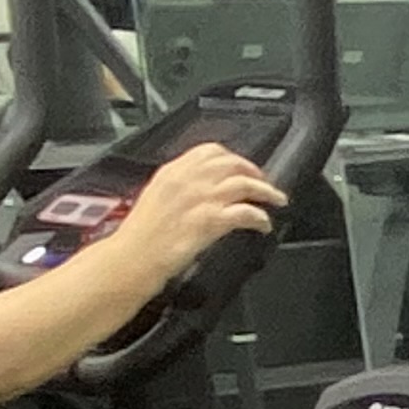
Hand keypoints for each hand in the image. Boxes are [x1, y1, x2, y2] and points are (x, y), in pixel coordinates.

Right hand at [113, 143, 285, 282]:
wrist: (132, 257)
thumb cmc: (140, 237)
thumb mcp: (156, 199)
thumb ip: (178, 189)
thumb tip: (200, 189)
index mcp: (172, 172)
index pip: (209, 151)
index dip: (233, 158)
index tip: (243, 167)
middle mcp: (187, 180)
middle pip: (232, 164)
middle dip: (254, 171)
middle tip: (265, 183)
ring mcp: (200, 199)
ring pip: (244, 183)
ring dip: (266, 191)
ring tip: (277, 200)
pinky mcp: (210, 221)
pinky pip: (246, 212)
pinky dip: (260, 218)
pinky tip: (264, 225)